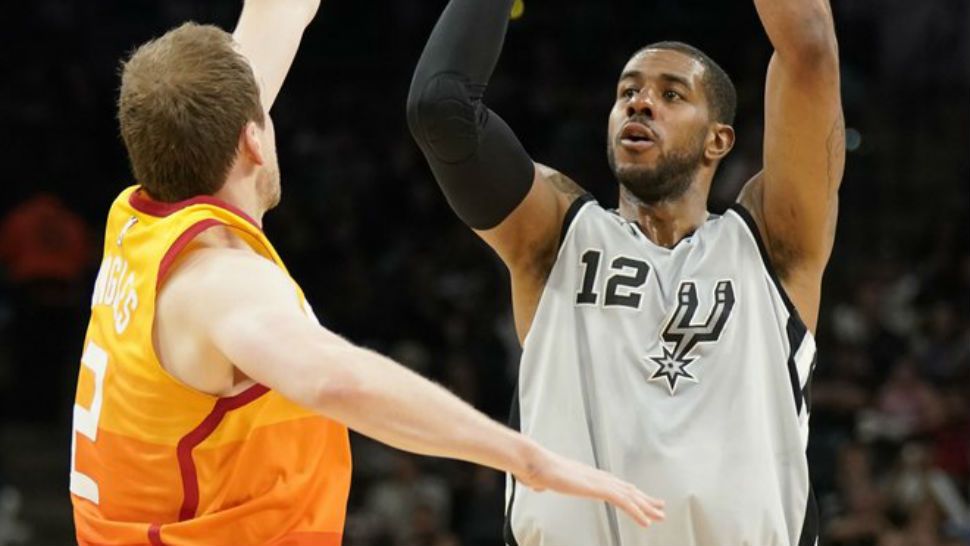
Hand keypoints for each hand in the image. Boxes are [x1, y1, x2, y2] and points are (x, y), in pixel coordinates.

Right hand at [514, 444, 665, 526]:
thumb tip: (537, 485)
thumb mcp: (543, 481)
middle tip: (660, 507)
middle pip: (627, 489)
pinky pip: (623, 502)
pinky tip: (646, 521)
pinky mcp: (598, 488)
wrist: (535, 464)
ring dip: (646, 506)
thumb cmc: (536, 471)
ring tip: (660, 516)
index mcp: (588, 476)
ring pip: (630, 496)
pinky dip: (637, 511)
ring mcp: (599, 481)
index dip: (630, 493)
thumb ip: (544, 484)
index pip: (615, 485)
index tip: (642, 498)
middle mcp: (598, 477)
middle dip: (645, 499)